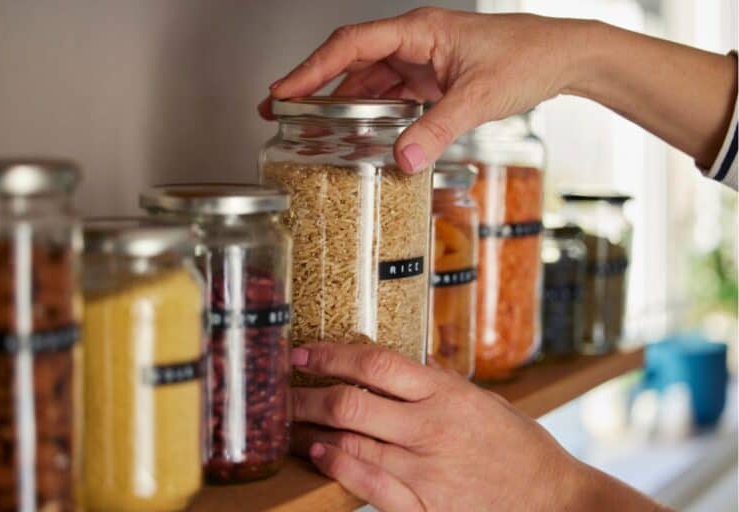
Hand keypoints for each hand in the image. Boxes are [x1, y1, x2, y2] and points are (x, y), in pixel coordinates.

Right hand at [258, 8, 588, 172]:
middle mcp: (415, 41)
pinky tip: (358, 130)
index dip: (312, 68)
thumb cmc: (528, 57)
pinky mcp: (432, 78)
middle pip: (351, 62)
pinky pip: (392, 94)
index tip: (284, 89)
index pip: (351, 45)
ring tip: (310, 125)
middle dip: (314, 86)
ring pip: (369, 80)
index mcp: (419, 30)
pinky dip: (372, 112)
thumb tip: (402, 159)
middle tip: (280, 109)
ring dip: (340, 102)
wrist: (561, 58)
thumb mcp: (477, 98)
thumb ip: (437, 129)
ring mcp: (422, 60)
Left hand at [290, 343, 666, 510]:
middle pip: (349, 404)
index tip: (303, 353)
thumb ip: (434, 384)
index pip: (374, 363)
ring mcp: (425, 470)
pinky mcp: (424, 507)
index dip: (330, 355)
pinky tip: (319, 455)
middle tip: (280, 391)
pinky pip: (368, 486)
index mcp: (446, 393)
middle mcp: (430, 428)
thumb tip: (387, 368)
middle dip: (304, 396)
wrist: (552, 500)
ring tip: (287, 424)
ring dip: (310, 432)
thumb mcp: (480, 400)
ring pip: (350, 444)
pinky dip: (337, 468)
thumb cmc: (518, 445)